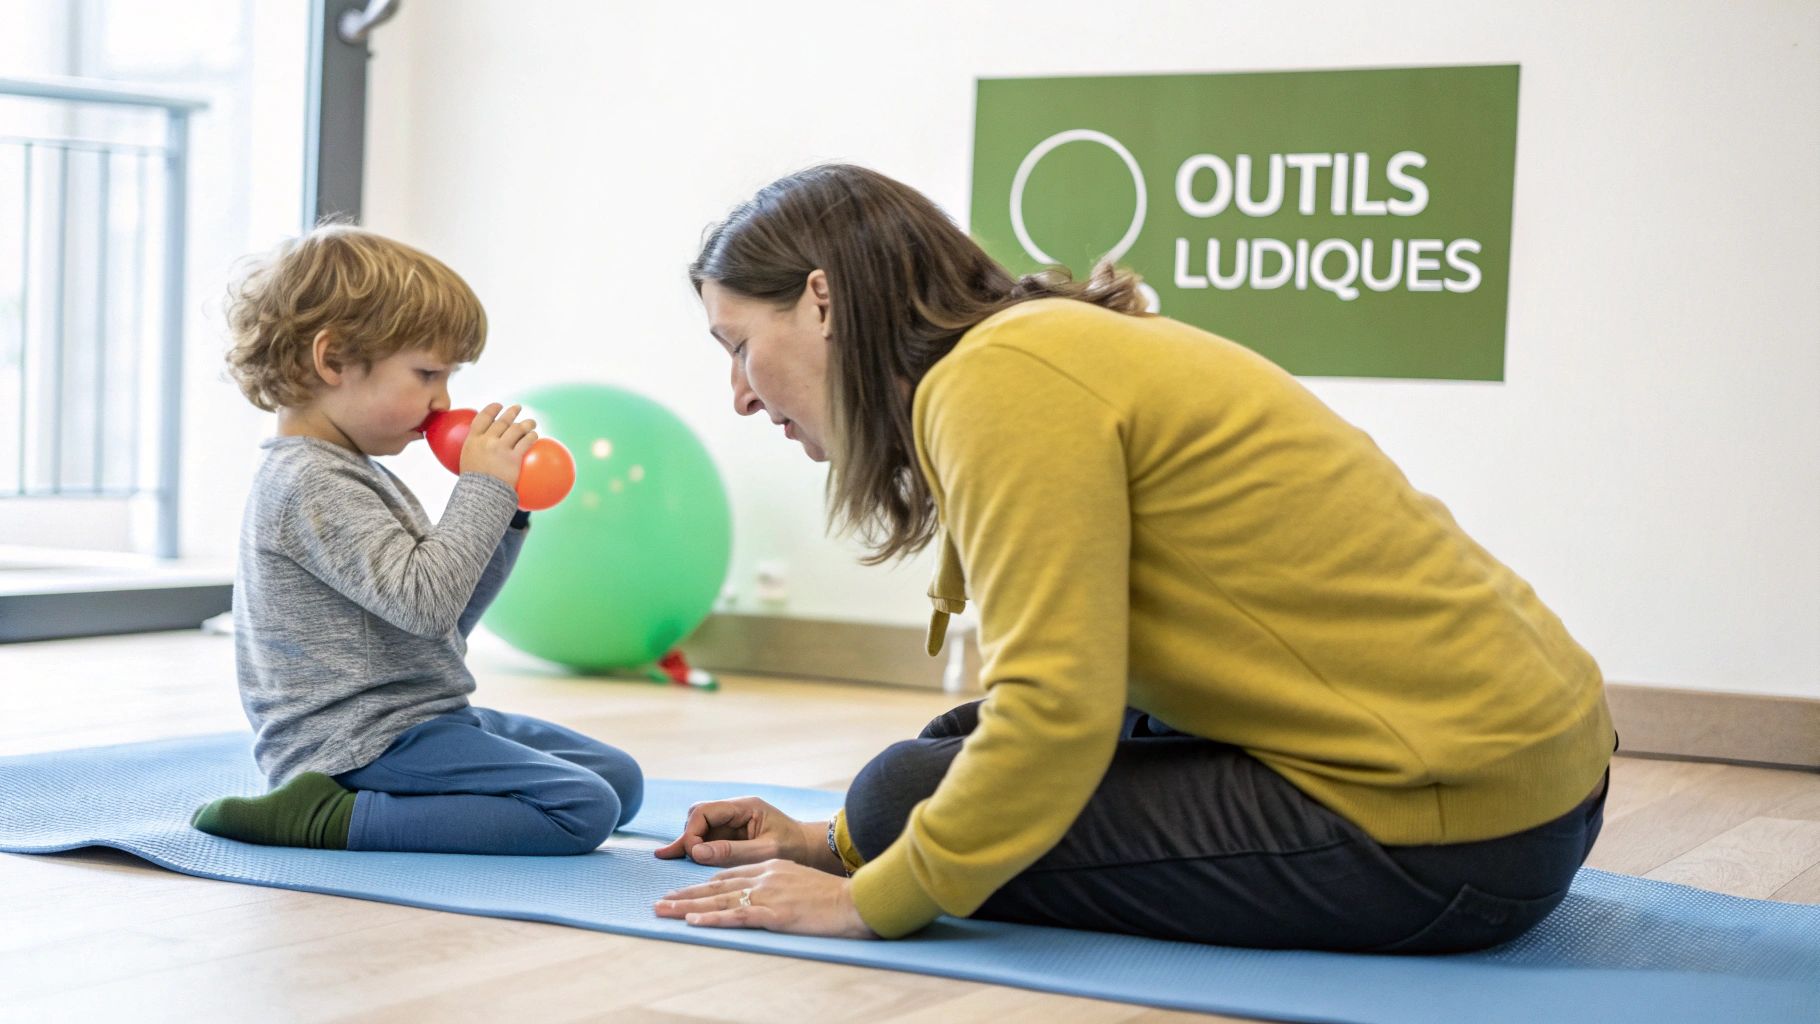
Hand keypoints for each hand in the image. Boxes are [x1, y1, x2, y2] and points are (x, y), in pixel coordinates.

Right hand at [459, 403, 537, 485]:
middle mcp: (486, 440)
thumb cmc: (474, 484)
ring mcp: (500, 448)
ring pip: (516, 428)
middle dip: (511, 412)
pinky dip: (532, 436)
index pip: (482, 418)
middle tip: (518, 407)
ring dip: (526, 423)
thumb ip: (476, 451)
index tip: (498, 405)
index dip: (491, 409)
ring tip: (532, 423)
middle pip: (502, 421)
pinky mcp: (513, 457)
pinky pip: (526, 442)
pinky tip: (535, 436)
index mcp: (473, 441)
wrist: (480, 495)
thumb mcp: (468, 463)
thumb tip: (483, 450)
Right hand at [652, 797, 841, 873]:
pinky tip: (677, 856)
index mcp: (745, 807)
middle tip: (672, 856)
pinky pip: (709, 839)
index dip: (692, 831)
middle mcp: (735, 811)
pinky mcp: (733, 835)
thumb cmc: (794, 848)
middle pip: (698, 816)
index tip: (693, 853)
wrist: (811, 850)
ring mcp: (733, 822)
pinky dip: (696, 849)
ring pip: (700, 827)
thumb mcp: (765, 851)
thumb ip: (732, 852)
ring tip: (669, 857)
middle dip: (687, 835)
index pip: (705, 811)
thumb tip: (697, 852)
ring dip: (689, 843)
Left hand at [654, 860, 875, 938]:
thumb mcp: (800, 880)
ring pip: (719, 901)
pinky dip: (713, 919)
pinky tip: (694, 921)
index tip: (681, 891)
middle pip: (716, 886)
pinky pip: (737, 916)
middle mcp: (764, 877)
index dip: (701, 884)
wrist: (854, 901)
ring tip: (664, 911)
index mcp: (770, 867)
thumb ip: (777, 883)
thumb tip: (760, 894)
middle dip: (685, 895)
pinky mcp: (774, 913)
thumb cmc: (832, 895)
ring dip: (688, 907)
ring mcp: (768, 894)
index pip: (728, 875)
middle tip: (659, 902)